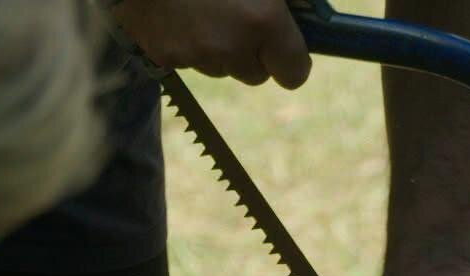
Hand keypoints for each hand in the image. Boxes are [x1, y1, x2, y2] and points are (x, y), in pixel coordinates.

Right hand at [114, 0, 312, 88]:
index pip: (295, 73)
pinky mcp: (164, 57)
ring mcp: (195, 56)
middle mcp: (232, 47)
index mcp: (263, 20)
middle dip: (254, 52)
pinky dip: (188, 41)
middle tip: (242, 17)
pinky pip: (188, 60)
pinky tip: (180, 11)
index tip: (287, 49)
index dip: (293, 62)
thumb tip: (304, 8)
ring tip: (206, 7)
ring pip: (220, 67)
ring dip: (220, 47)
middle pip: (256, 75)